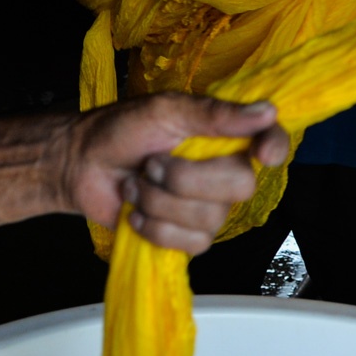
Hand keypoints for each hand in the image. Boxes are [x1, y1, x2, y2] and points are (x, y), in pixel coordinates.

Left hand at [63, 94, 289, 254]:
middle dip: (186, 178)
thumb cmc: (120, 130)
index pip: (270, 140)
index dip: (274, 147)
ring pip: (209, 219)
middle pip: (241, 186)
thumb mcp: (164, 110)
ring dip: (159, 202)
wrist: (80, 166)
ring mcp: (207, 208)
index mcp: (223, 135)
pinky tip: (135, 212)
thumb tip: (266, 112)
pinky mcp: (186, 237)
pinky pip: (191, 244)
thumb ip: (213, 114)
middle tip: (151, 164)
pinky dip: (154, 228)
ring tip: (136, 184)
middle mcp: (223, 172)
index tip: (263, 154)